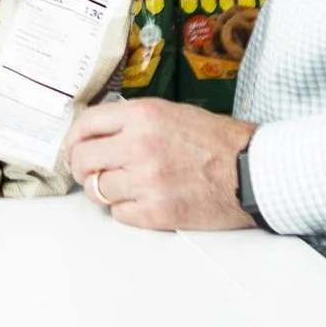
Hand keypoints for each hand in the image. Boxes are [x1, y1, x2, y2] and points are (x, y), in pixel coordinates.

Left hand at [63, 98, 256, 230]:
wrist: (252, 171)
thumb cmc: (219, 142)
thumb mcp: (172, 112)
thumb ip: (133, 120)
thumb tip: (98, 132)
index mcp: (142, 116)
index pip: (85, 124)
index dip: (73, 138)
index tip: (73, 147)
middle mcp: (139, 146)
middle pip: (82, 159)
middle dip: (82, 166)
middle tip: (90, 170)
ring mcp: (146, 181)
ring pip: (97, 189)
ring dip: (103, 189)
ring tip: (120, 186)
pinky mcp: (157, 212)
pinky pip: (118, 214)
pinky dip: (124, 209)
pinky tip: (140, 200)